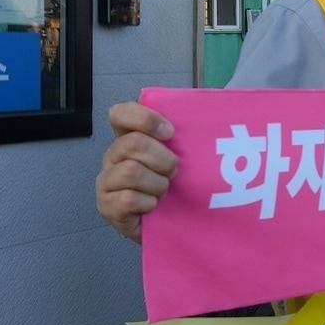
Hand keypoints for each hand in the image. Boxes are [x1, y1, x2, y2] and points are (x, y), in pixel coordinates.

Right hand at [96, 101, 177, 243]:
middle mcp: (113, 156)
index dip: (145, 118)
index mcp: (129, 136)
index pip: (121, 113)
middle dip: (163, 159)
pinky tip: (154, 206)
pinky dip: (149, 202)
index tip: (170, 132)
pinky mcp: (106, 206)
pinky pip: (128, 198)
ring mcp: (106, 181)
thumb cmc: (176, 185)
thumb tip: (218, 100)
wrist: (170, 224)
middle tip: (175, 172)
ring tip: (165, 191)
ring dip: (157, 183)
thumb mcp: (183, 155)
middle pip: (132, 143)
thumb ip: (188, 132)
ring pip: (131, 171)